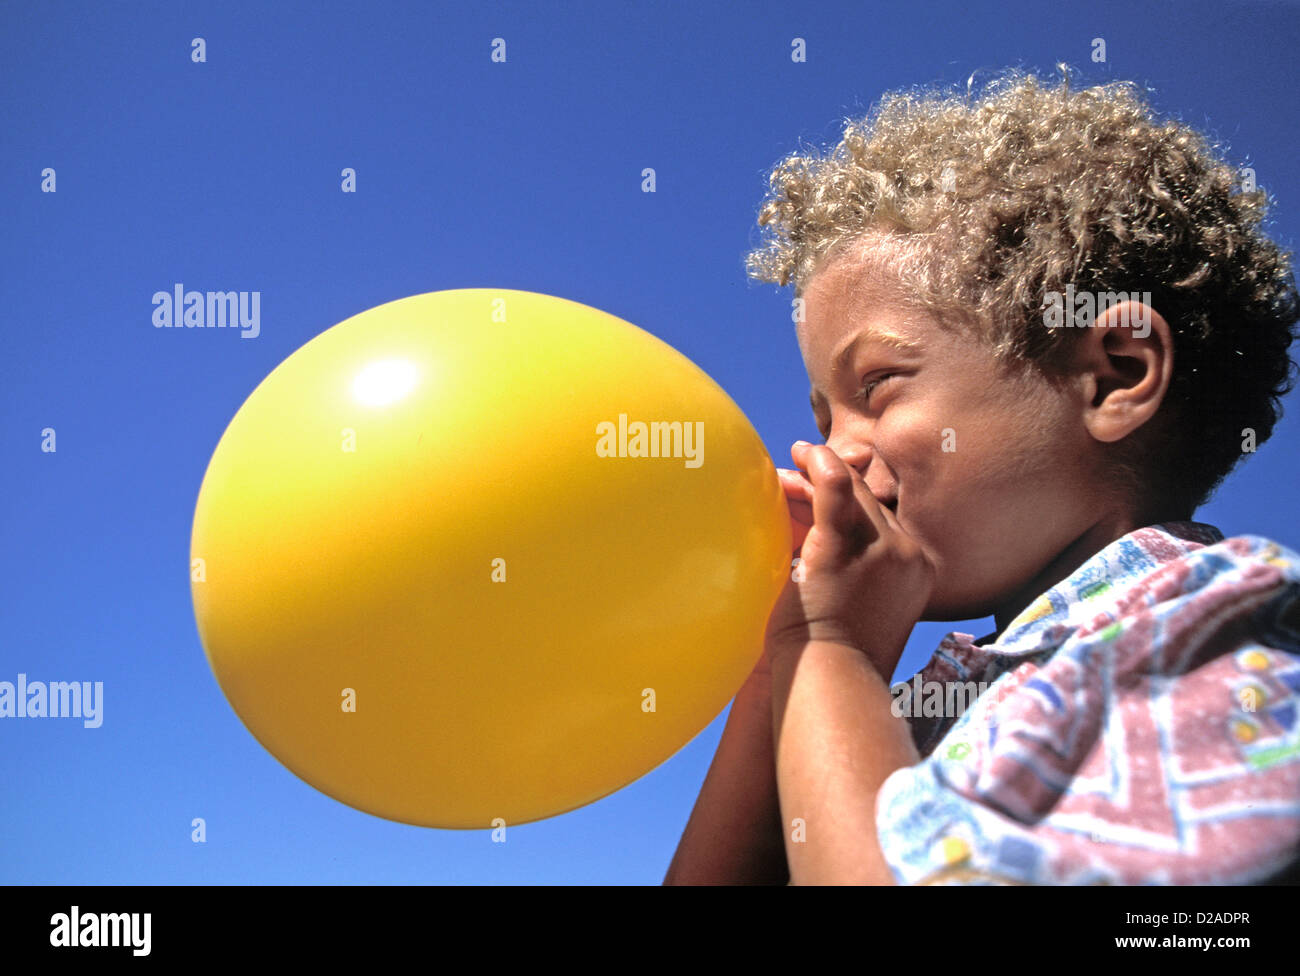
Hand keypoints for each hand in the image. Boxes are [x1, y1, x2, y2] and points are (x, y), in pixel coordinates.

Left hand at [764, 441, 934, 677]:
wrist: (832, 681)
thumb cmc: (838, 654)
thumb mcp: (863, 605)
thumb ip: (860, 570)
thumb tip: (834, 543)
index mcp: (919, 569)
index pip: (887, 517)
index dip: (856, 496)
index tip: (831, 484)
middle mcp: (909, 555)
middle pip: (870, 501)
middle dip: (835, 481)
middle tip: (804, 463)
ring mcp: (881, 550)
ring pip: (851, 491)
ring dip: (822, 468)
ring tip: (801, 454)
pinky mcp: (843, 549)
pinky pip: (835, 490)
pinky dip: (820, 465)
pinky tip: (804, 454)